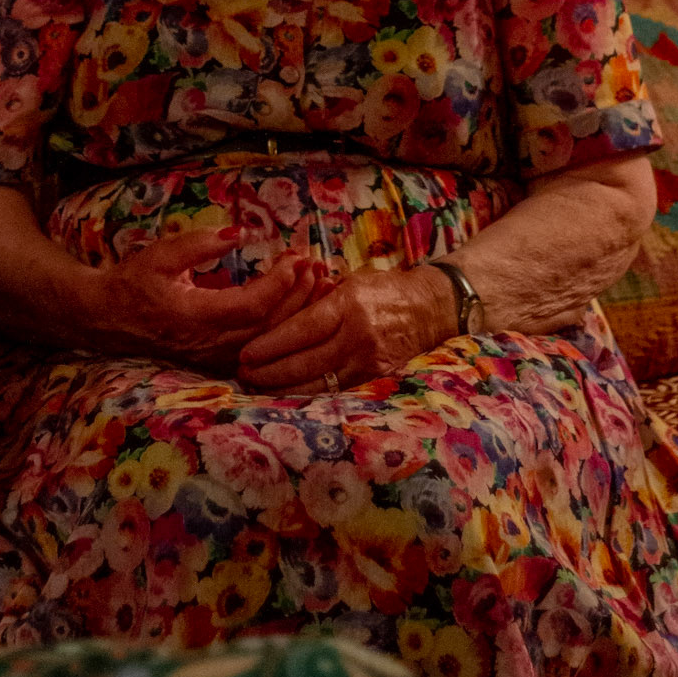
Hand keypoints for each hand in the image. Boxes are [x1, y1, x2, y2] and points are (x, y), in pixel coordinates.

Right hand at [86, 228, 327, 374]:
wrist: (107, 318)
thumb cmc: (133, 283)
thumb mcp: (161, 255)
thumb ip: (201, 244)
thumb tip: (240, 233)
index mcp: (194, 316)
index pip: (251, 306)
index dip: (279, 284)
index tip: (296, 259)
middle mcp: (208, 343)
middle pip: (268, 326)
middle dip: (298, 296)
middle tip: (317, 266)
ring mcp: (214, 357)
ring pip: (268, 341)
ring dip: (297, 313)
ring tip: (318, 285)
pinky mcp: (217, 360)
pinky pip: (260, 348)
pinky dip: (284, 328)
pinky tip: (300, 309)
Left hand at [237, 262, 457, 395]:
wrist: (433, 307)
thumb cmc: (385, 289)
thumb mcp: (351, 282)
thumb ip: (319, 298)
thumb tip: (279, 306)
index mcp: (350, 305)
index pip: (303, 329)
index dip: (271, 344)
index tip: (246, 353)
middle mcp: (359, 335)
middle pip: (306, 361)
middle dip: (270, 371)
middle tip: (244, 374)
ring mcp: (370, 361)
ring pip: (320, 382)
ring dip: (284, 388)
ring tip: (258, 387)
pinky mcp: (377, 378)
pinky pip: (337, 390)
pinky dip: (310, 393)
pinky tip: (288, 394)